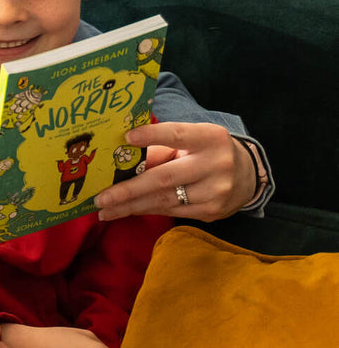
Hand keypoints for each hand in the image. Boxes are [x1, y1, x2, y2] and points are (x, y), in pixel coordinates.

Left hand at [94, 122, 254, 221]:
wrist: (248, 175)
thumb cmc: (207, 150)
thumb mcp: (192, 139)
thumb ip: (162, 146)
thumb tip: (125, 155)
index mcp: (209, 138)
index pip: (177, 134)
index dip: (152, 136)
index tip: (126, 138)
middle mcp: (215, 165)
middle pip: (165, 178)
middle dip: (128, 190)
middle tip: (100, 197)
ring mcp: (216, 192)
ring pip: (165, 200)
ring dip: (131, 206)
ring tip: (104, 209)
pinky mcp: (212, 212)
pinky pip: (172, 211)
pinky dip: (146, 210)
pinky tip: (127, 211)